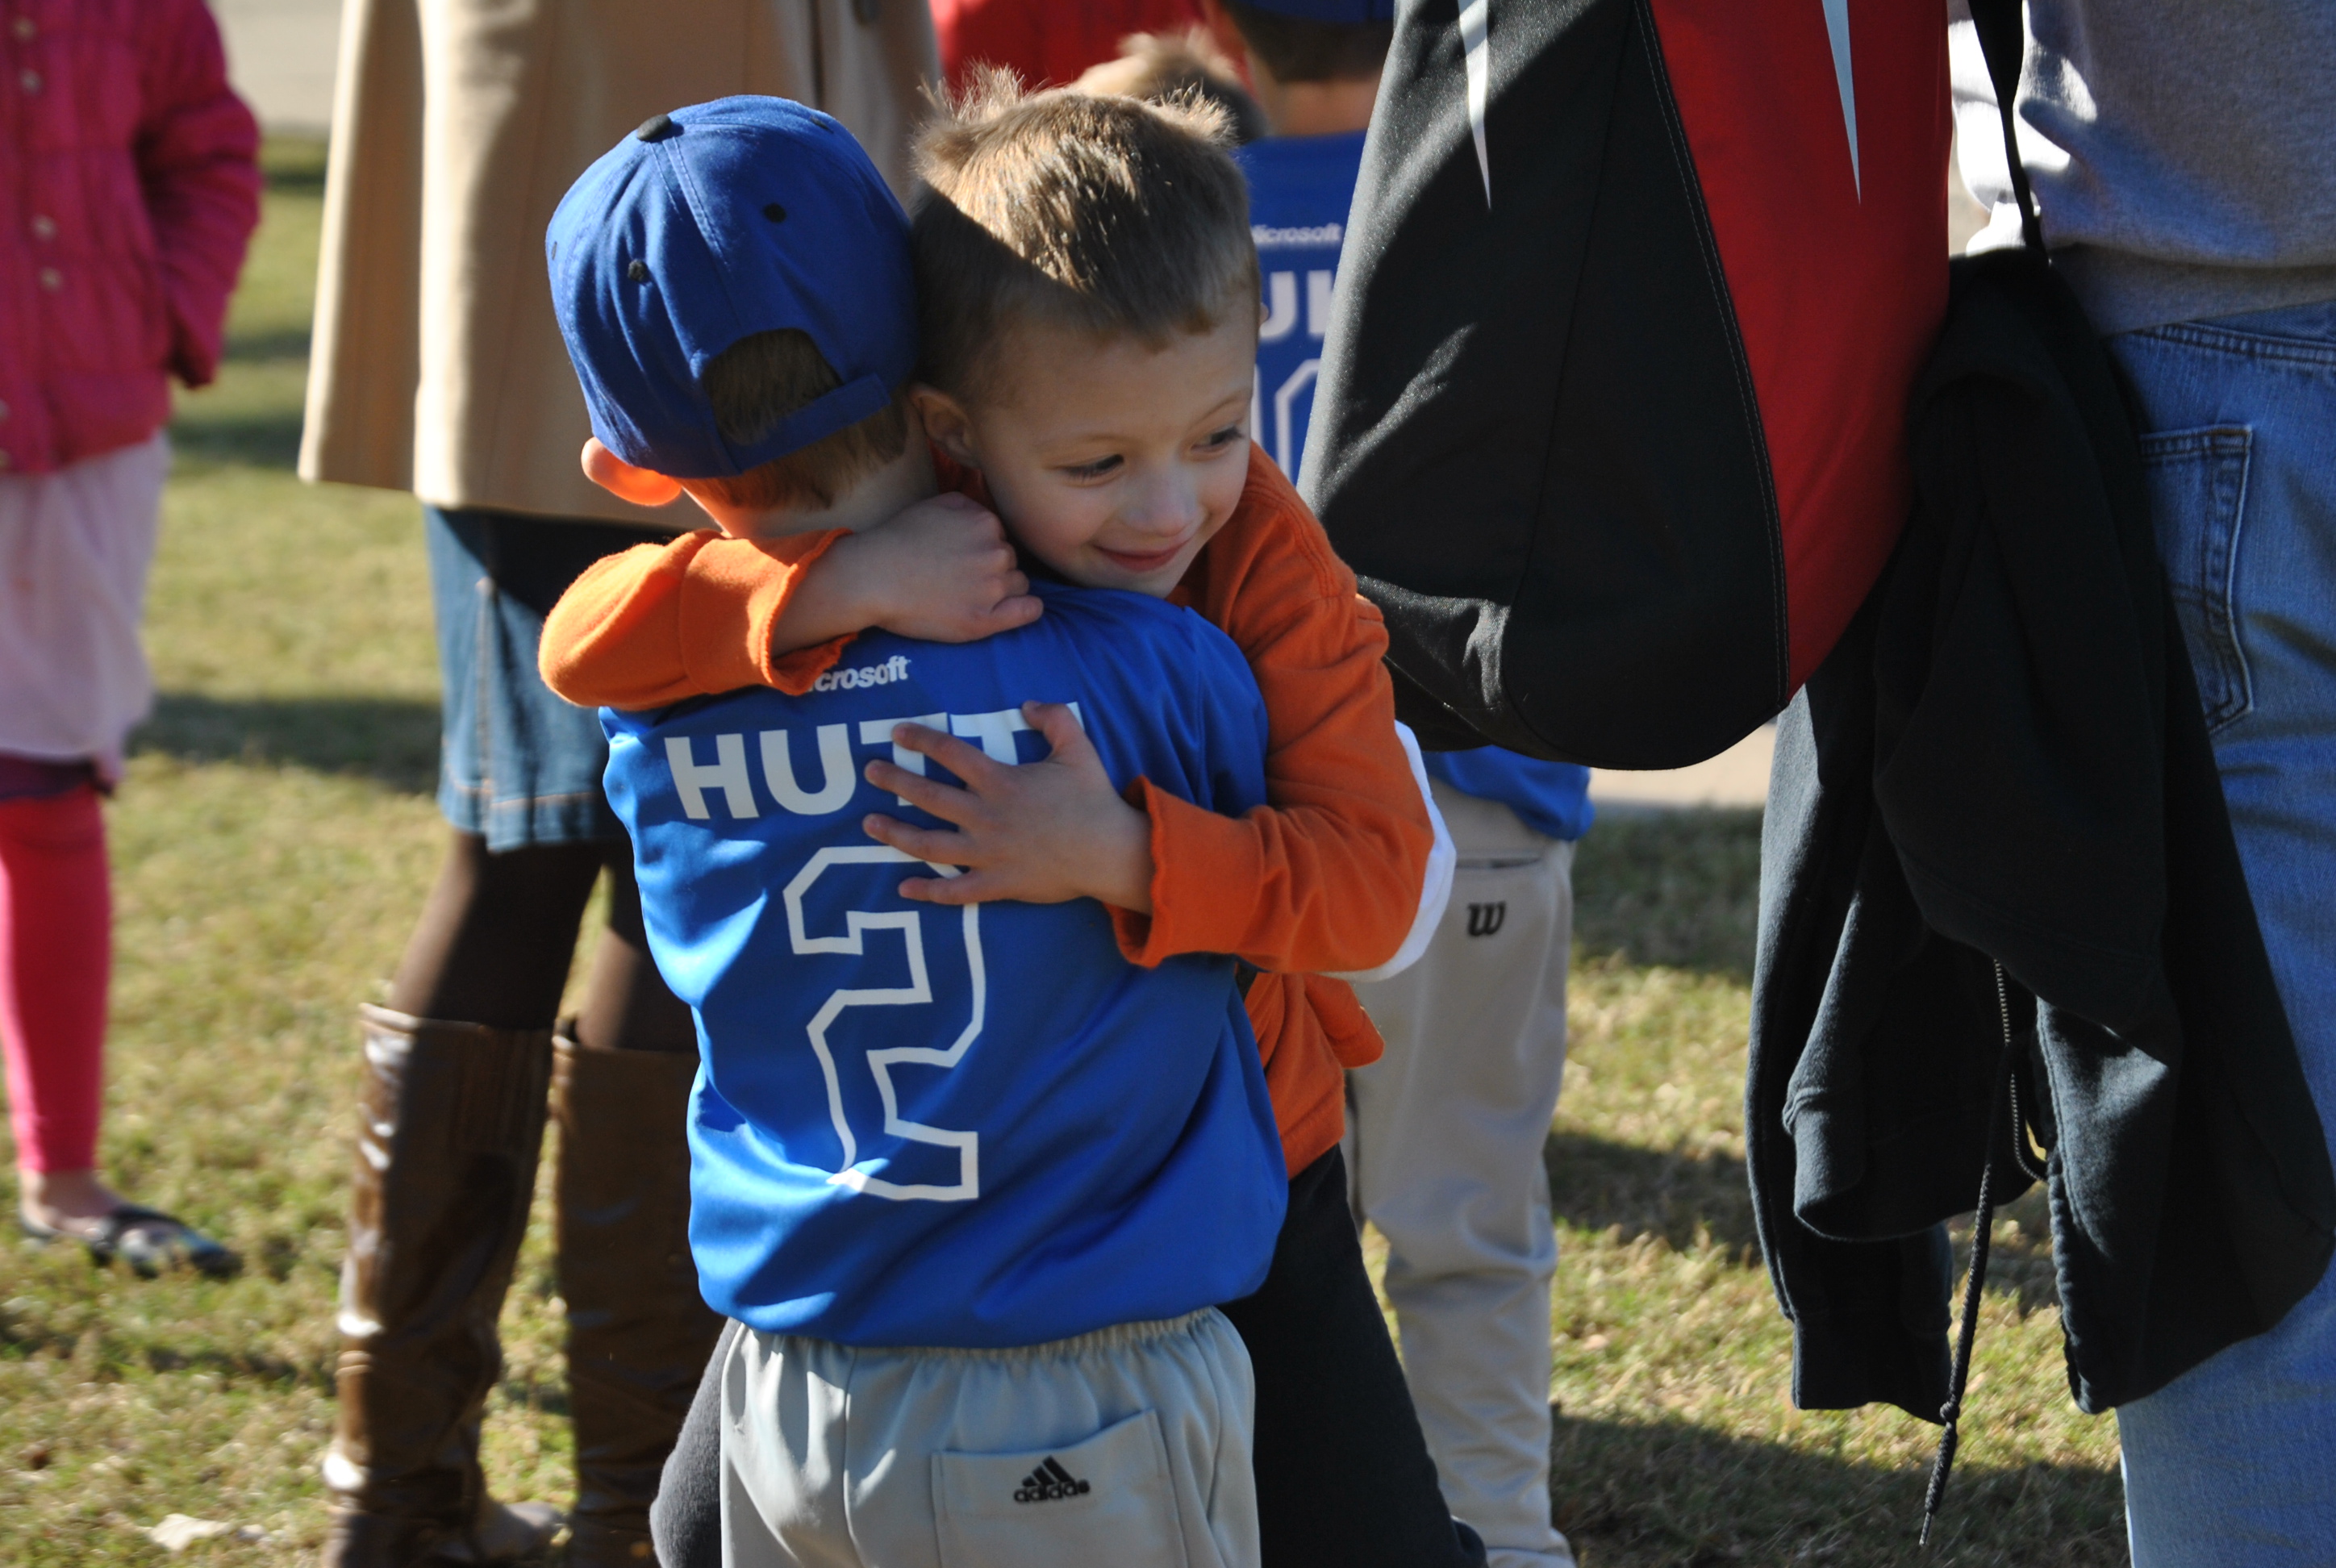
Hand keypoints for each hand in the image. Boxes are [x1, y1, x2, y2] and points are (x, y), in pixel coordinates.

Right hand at [824, 493, 1042, 643]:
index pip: (1002, 538)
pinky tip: (1019, 609)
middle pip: (1012, 562)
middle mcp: (996, 553)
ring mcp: (992, 588)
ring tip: (969, 594)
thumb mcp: (937, 504)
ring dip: (1003, 589)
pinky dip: (1027, 610)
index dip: (983, 550)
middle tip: (961, 578)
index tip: (963, 560)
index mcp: (987, 523)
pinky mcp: (984, 620)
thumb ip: (970, 506)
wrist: (872, 577)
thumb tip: (990, 517)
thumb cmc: (898, 540)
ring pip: (1018, 585)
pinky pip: (1028, 612)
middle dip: (993, 569)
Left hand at [861, 703, 1153, 910]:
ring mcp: (987, 854)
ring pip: (930, 845)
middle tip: (870, 771)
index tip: (897, 733)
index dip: (921, 740)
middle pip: (928, 796)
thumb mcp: (1078, 748)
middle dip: (895, 781)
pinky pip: (955, 891)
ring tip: (870, 824)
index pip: (950, 754)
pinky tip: (903, 887)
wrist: (1108, 851)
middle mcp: (985, 817)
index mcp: (1000, 782)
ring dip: (896, 834)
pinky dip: (928, 892)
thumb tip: (1028, 704)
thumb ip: (1054, 719)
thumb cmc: (1093, 799)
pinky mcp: (997, 884)